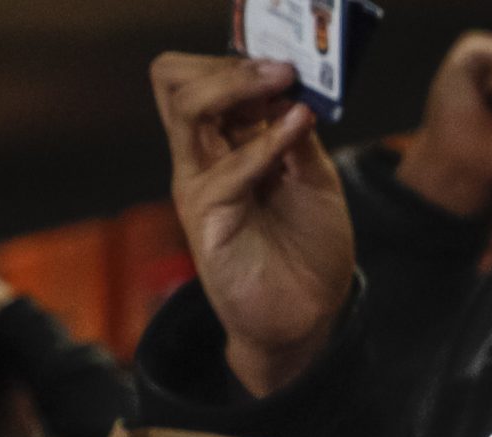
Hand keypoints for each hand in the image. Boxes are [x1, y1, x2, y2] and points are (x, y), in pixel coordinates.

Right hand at [151, 52, 354, 396]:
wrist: (307, 317)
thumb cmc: (307, 251)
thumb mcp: (316, 183)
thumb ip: (301, 140)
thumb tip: (295, 92)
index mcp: (225, 144)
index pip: (200, 79)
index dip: (237, 63)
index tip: (288, 63)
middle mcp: (202, 158)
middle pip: (175, 82)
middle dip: (227, 66)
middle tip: (279, 69)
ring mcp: (199, 186)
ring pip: (186, 110)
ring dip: (236, 88)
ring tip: (283, 83)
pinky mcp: (207, 219)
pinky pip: (226, 170)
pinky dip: (265, 144)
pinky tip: (298, 129)